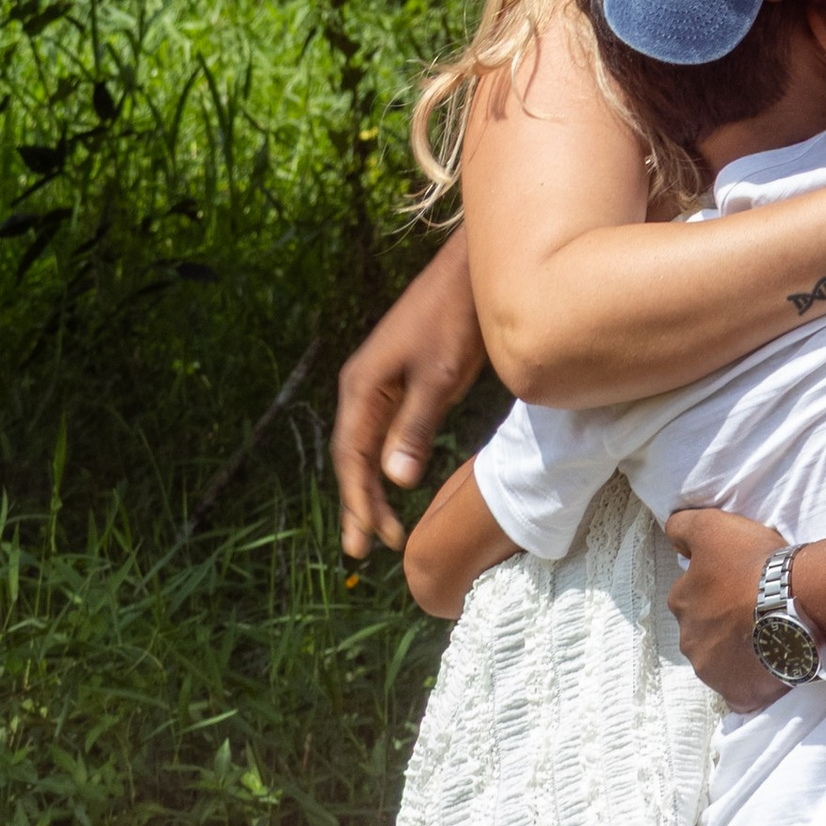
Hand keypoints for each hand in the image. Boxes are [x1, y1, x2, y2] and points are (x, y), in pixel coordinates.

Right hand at [332, 234, 489, 555]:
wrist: (472, 274)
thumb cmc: (456, 320)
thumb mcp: (440, 376)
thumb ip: (415, 427)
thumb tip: (394, 481)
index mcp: (362, 386)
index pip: (352, 458)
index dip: (359, 502)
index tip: (367, 542)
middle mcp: (362, 386)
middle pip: (353, 457)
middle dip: (360, 504)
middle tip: (366, 551)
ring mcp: (379, 382)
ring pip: (367, 446)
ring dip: (372, 488)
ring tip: (382, 529)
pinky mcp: (401, 379)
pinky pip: (385, 431)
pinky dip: (387, 462)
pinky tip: (396, 482)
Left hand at [667, 506, 783, 711]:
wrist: (798, 601)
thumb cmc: (753, 563)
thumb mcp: (712, 526)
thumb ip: (683, 527)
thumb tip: (670, 534)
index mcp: (681, 603)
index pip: (692, 596)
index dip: (718, 588)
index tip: (742, 583)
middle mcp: (690, 641)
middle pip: (705, 632)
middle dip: (724, 625)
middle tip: (758, 611)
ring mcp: (713, 672)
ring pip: (721, 663)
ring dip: (738, 654)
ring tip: (770, 638)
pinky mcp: (740, 695)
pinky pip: (741, 693)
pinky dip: (752, 684)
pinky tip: (770, 669)